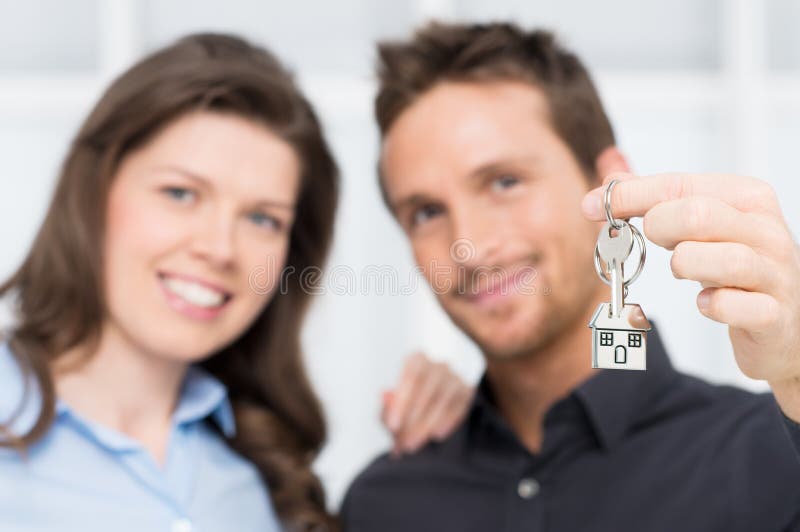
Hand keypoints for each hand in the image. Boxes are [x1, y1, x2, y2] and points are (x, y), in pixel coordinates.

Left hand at [382, 352, 473, 455]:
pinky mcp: (467, 391)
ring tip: (414, 443)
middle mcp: (438, 365)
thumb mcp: (394, 399)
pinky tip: (436, 435)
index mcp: (417, 360)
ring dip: (427, 425)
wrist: (436, 386)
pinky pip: (459, 407)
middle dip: (413, 420)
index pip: (411, 377)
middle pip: (428, 392)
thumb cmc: (410, 395)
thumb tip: (385, 399)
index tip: (393, 426)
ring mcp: (455, 377)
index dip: (402, 403)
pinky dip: (447, 422)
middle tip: (403, 442)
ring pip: (443, 401)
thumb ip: (387, 404)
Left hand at [582, 172, 799, 420]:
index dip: (628, 195)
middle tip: (657, 243)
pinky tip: (705, 302)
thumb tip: (610, 175)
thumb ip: (655, 198)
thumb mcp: (699, 226)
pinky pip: (728, 305)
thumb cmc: (733, 269)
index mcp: (747, 198)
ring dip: (685, 266)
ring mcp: (774, 273)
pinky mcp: (772, 315)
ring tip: (684, 270)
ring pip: (717, 259)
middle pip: (696, 214)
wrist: (783, 326)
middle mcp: (766, 230)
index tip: (591, 206)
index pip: (678, 183)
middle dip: (659, 228)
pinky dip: (708, 305)